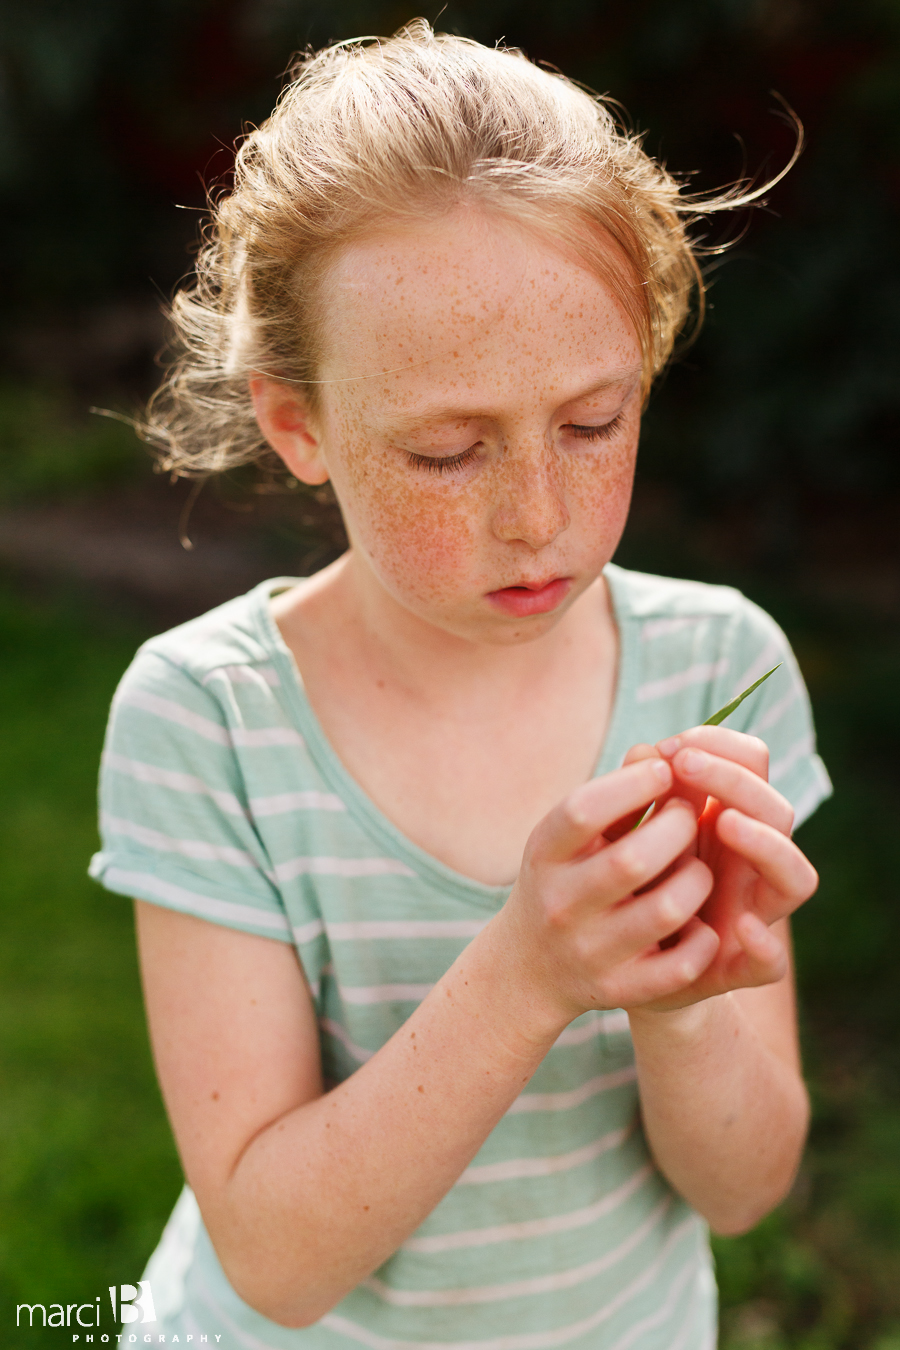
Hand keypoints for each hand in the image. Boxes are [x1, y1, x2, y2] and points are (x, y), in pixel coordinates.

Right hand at [502, 756, 719, 1029]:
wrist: (531, 967)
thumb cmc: (563, 877)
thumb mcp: (571, 835)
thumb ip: (615, 794)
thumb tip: (660, 753)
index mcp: (544, 854)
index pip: (583, 811)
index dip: (632, 783)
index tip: (665, 768)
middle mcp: (561, 904)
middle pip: (633, 860)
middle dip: (678, 827)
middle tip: (690, 816)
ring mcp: (591, 952)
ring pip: (668, 909)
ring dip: (696, 878)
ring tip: (696, 867)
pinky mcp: (622, 990)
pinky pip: (681, 964)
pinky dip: (702, 937)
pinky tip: (699, 920)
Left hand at [622, 727, 817, 1011]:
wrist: (614, 959)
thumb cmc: (625, 882)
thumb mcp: (625, 833)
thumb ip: (637, 794)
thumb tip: (643, 752)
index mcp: (729, 821)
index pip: (754, 766)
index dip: (722, 747)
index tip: (671, 745)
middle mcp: (751, 863)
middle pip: (778, 812)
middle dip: (735, 781)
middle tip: (685, 765)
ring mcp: (752, 914)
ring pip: (796, 878)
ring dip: (765, 844)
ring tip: (725, 821)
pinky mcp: (735, 968)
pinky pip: (771, 964)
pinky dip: (765, 946)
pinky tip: (740, 926)